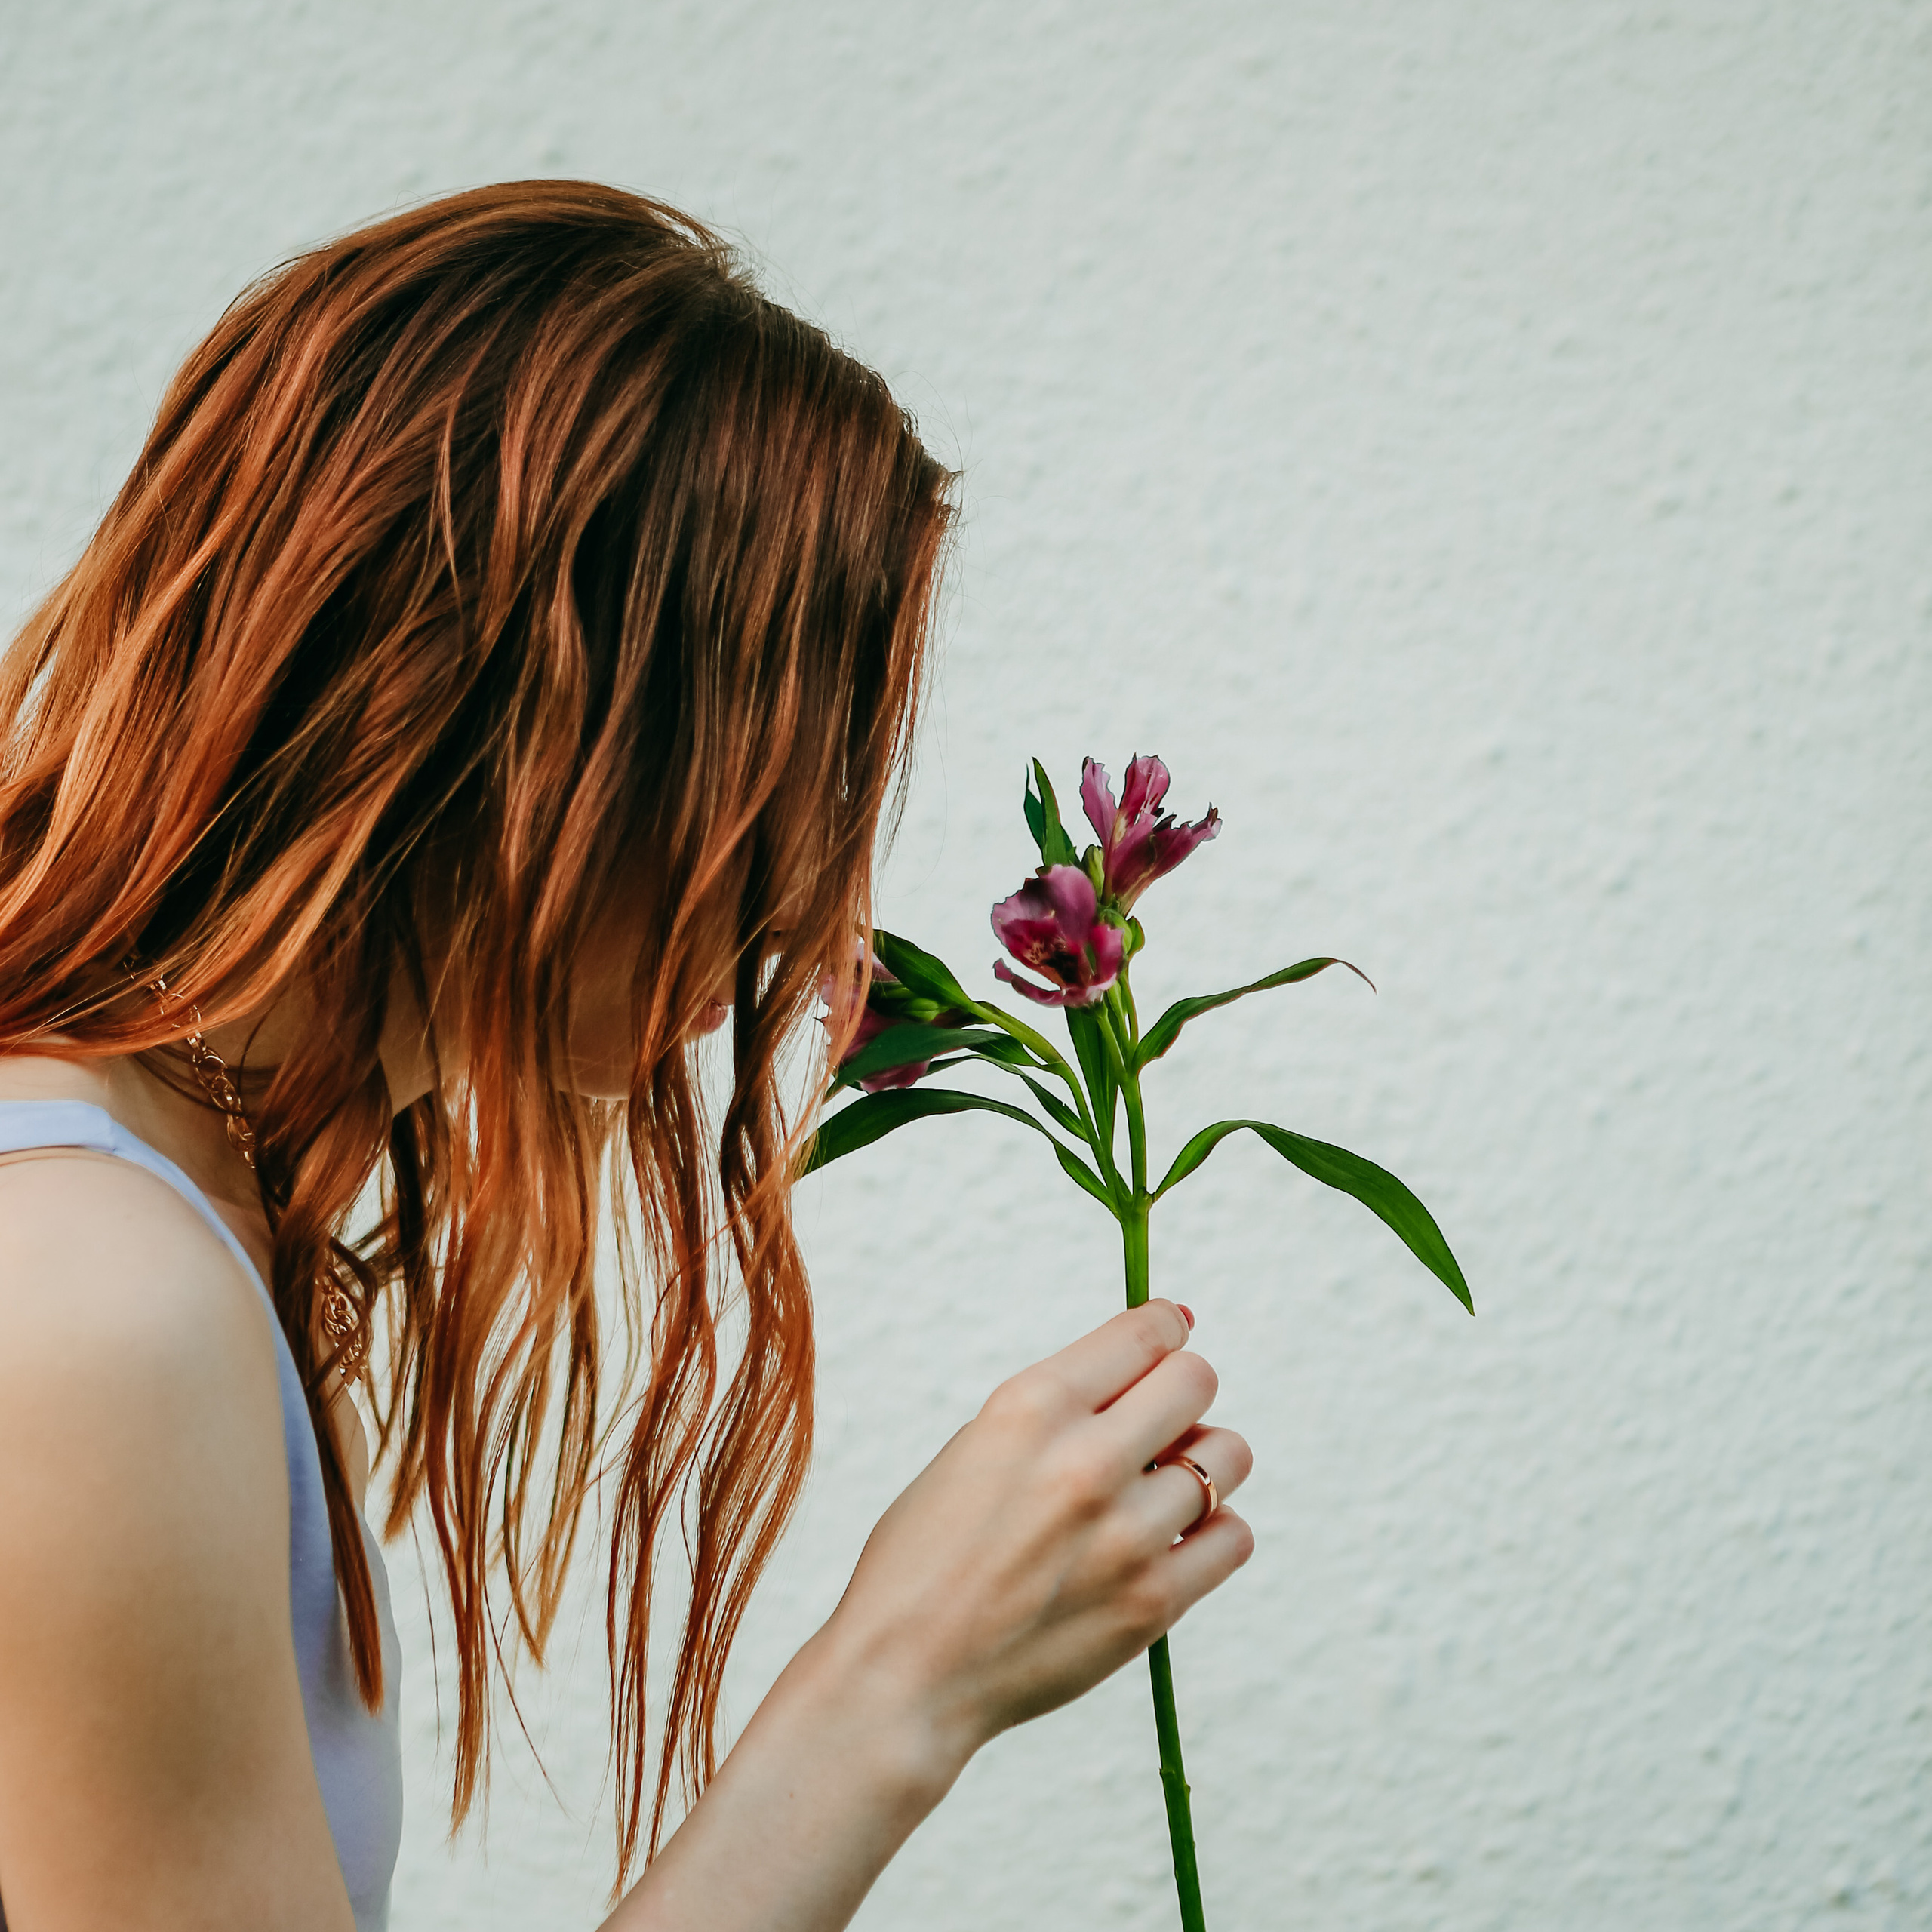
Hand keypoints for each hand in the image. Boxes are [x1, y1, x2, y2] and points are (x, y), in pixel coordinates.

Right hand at [819, 1298, 1253, 1773]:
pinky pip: (1233, 1537)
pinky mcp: (1151, 1602)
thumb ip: (1058, 1406)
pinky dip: (1212, 1532)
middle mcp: (1085, 1461)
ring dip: (1200, 1463)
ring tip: (1158, 1488)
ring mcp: (1125, 1535)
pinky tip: (1171, 1540)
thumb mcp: (976, 1446)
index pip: (1145, 1333)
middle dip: (1182, 1391)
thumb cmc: (927, 1555)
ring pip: (1226, 1457)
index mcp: (1031, 1407)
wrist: (904, 1674)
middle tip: (1156, 1423)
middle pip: (1196, 1381)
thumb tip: (1151, 1359)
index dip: (1166, 1327)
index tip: (1170, 1336)